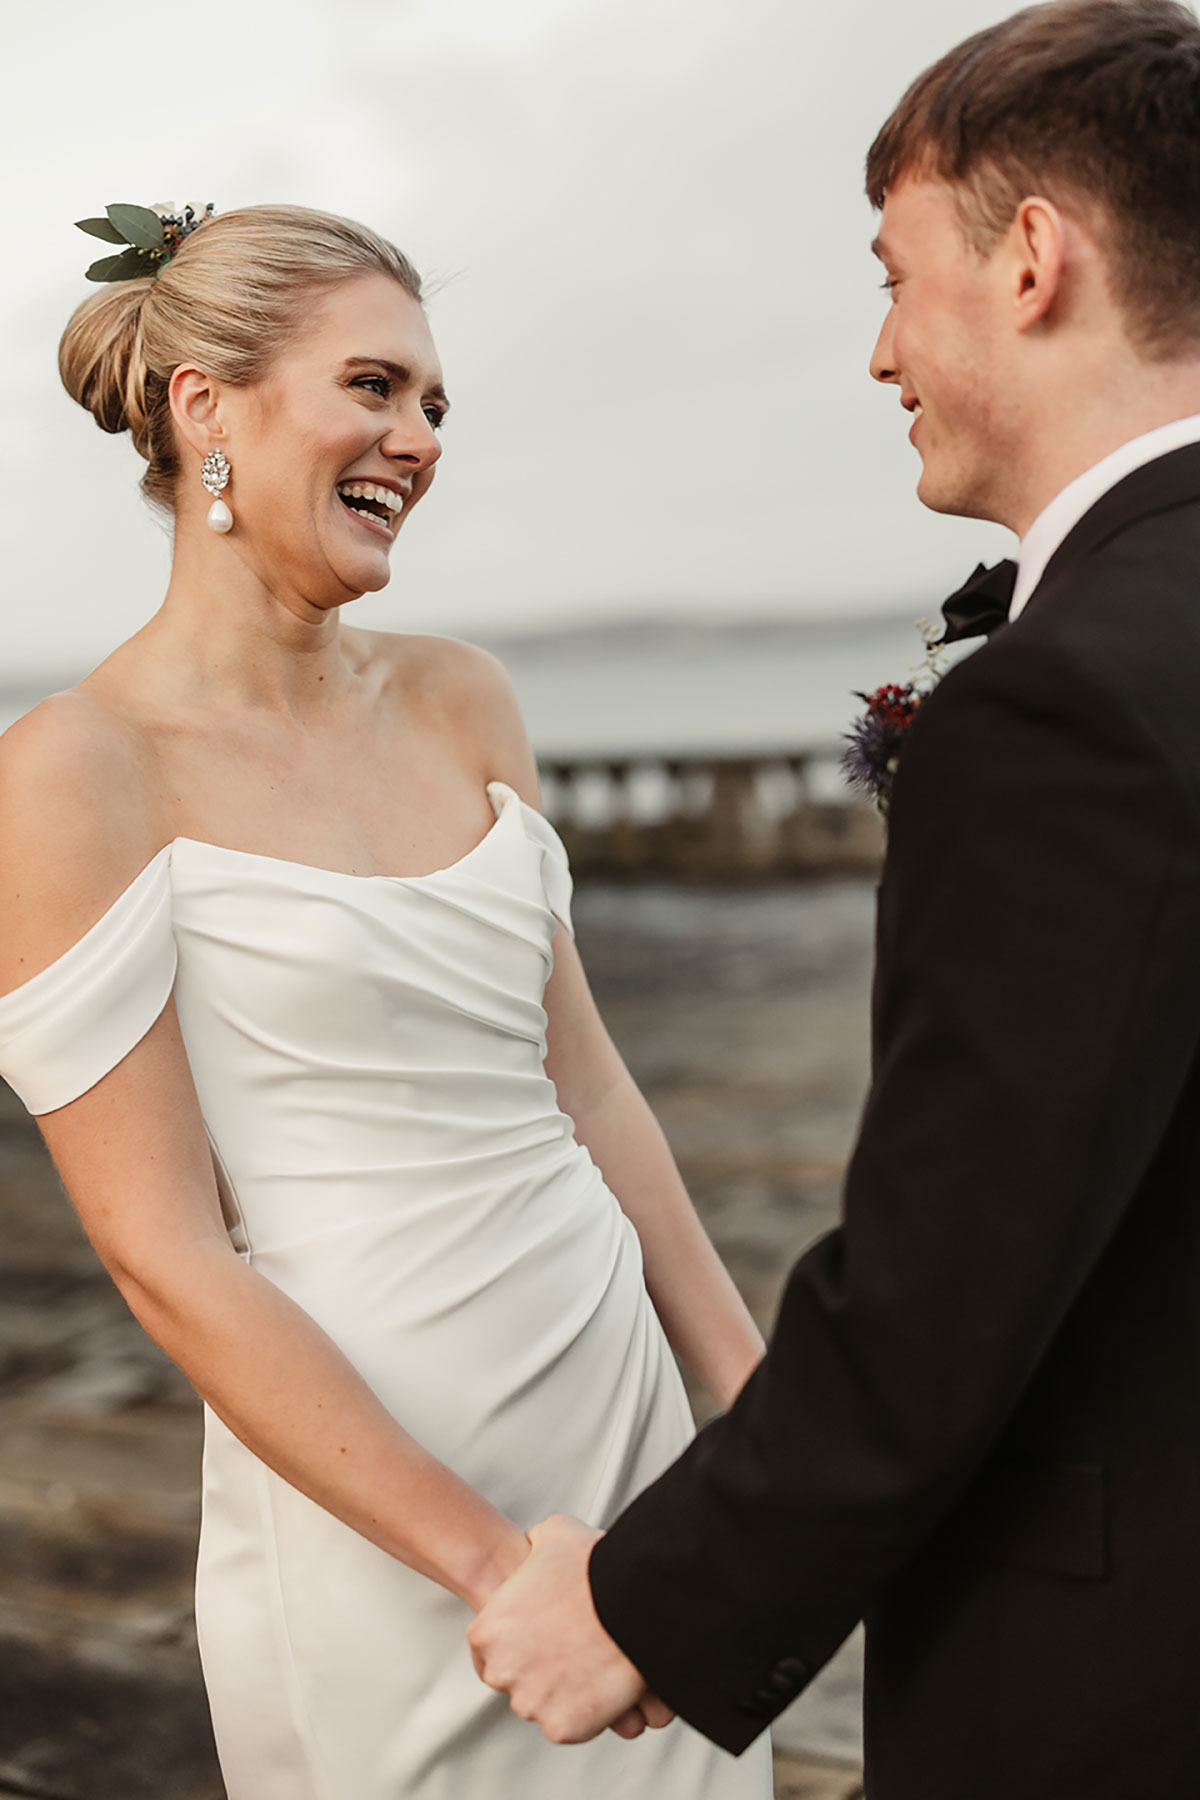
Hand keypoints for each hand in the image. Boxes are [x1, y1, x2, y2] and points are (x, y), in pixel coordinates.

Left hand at [466, 1514, 675, 1743]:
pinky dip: (584, 1711)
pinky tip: (601, 1681)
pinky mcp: (561, 1727)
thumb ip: (533, 1544)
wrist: (632, 1598)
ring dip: (562, 1689)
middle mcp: (500, 1671)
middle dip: (539, 1667)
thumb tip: (536, 1546)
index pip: (489, 1650)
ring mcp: (530, 1702)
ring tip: (591, 1660)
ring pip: (543, 1703)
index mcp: (487, 1631)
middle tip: (571, 1647)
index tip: (540, 1637)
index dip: (517, 1642)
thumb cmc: (594, 1566)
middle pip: (514, 1679)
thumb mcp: (553, 1533)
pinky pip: (569, 1724)